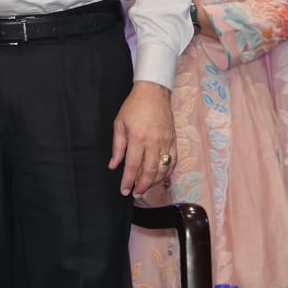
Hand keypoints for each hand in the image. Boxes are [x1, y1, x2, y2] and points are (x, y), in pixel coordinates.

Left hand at [109, 80, 174, 195]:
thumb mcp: (119, 123)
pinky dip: (167, 173)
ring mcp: (166, 143)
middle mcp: (153, 143)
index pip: (132, 165)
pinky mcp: (174, 142)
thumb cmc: (134, 107)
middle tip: (135, 194)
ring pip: (163, 169)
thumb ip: (117, 146)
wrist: (153, 93)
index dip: (128, 180)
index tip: (124, 191)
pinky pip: (173, 162)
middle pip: (150, 171)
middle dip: (142, 186)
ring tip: (145, 188)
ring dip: (154, 182)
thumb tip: (113, 165)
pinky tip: (160, 178)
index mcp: (138, 138)